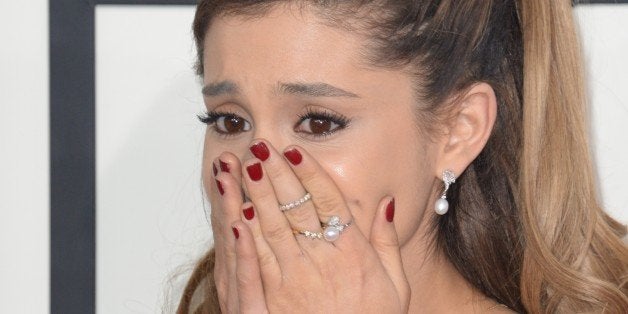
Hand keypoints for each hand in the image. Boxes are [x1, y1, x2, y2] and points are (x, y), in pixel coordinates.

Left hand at [220, 140, 409, 312]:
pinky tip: (236, 210)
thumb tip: (385, 204)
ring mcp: (294, 279)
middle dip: (276, 173)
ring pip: (270, 226)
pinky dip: (244, 232)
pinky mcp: (272, 298)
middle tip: (262, 146)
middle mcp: (322, 260)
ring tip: (243, 166)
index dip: (310, 173)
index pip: (328, 201)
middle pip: (294, 207)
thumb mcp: (396, 286)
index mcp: (353, 253)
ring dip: (255, 194)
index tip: (295, 150)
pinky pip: (255, 259)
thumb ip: (388, 243)